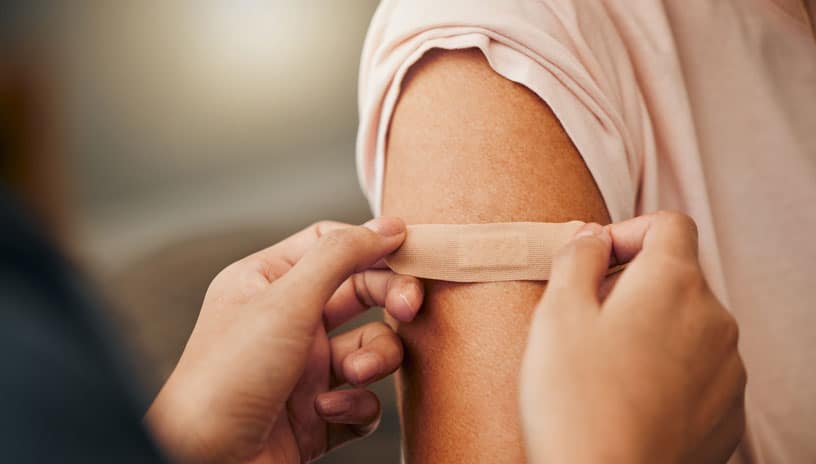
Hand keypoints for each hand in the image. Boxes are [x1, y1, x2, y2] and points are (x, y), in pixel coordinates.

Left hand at [145, 217, 423, 463]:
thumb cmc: (227, 377)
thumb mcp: (285, 302)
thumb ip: (338, 257)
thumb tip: (386, 227)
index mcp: (268, 283)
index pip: (329, 245)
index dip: (370, 243)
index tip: (411, 248)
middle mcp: (288, 322)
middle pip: (360, 293)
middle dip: (389, 298)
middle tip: (410, 307)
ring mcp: (305, 370)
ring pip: (369, 349)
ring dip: (373, 359)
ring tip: (354, 376)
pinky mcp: (319, 414)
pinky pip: (363, 399)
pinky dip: (355, 405)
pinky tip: (325, 410)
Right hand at [520, 212, 745, 462]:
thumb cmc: (573, 400)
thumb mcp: (557, 313)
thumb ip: (576, 258)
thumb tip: (591, 235)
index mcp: (674, 284)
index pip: (669, 224)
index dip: (627, 232)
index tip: (594, 263)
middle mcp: (714, 320)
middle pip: (678, 275)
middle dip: (632, 283)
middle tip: (586, 316)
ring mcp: (728, 370)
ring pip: (689, 323)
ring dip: (651, 326)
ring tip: (604, 363)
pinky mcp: (727, 412)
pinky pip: (700, 369)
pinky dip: (668, 368)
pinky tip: (628, 395)